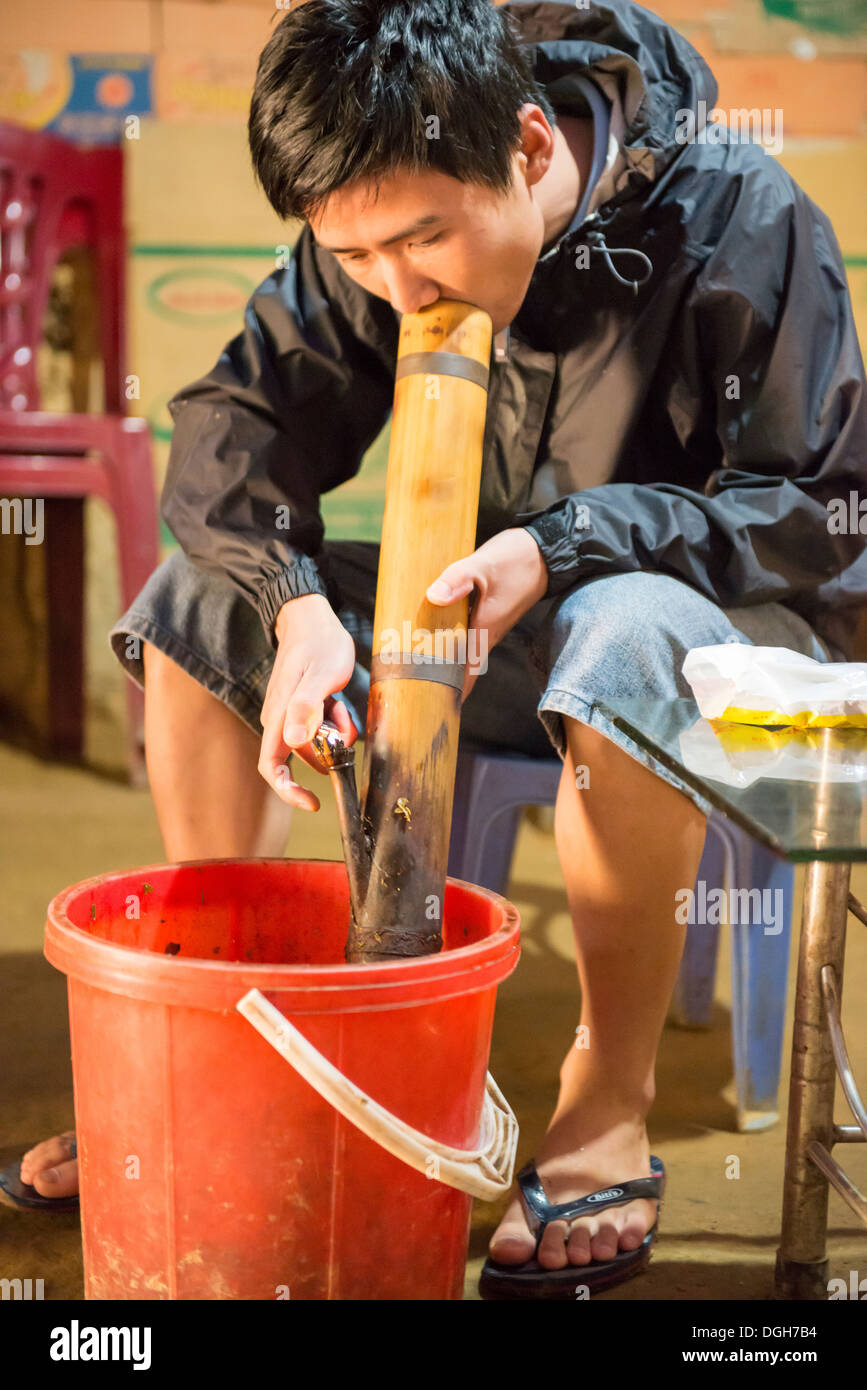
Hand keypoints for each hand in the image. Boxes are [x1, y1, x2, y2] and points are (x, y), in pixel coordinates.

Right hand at [258, 594, 358, 810]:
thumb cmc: (318, 643)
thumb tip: (294, 741)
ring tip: (341, 706)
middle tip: (343, 724)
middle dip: (326, 752)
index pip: (272, 768)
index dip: (288, 791)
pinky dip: (333, 722)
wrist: (310, 617)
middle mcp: (279, 721)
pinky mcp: (301, 710)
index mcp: (278, 719)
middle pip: (302, 757)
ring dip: (333, 733)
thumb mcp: (321, 674)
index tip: (312, 802)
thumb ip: (306, 707)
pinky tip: (337, 702)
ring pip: (314, 743)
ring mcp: (289, 716)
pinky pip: (318, 729)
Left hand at [425, 527, 547, 703]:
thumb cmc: (516, 560)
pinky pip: (462, 634)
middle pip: (461, 668)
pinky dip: (446, 639)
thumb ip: (457, 579)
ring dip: (441, 660)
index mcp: (485, 630)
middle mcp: (486, 633)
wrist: (544, 551)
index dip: (452, 694)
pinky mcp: (485, 613)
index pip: (467, 673)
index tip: (434, 711)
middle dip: (439, 681)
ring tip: (413, 669)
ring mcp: (487, 625)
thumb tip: (433, 596)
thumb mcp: (484, 565)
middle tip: (413, 693)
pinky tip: (428, 634)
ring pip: (461, 651)